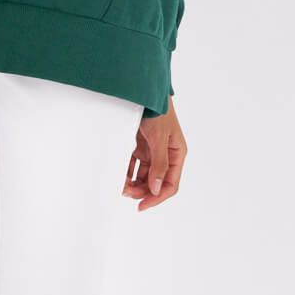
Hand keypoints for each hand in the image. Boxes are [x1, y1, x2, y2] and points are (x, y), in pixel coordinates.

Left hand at [121, 95, 186, 210]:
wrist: (143, 89)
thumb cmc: (157, 110)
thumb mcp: (159, 138)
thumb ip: (159, 164)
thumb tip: (156, 189)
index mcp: (176, 154)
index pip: (170, 184)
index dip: (157, 197)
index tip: (141, 205)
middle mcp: (166, 154)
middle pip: (155, 181)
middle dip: (141, 189)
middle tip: (124, 191)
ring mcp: (152, 149)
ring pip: (143, 174)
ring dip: (133, 181)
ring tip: (119, 183)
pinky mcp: (141, 143)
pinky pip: (134, 162)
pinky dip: (127, 169)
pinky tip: (118, 171)